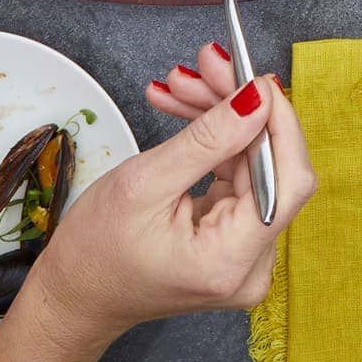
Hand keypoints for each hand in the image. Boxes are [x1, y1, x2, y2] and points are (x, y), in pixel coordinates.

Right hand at [18, 46, 316, 346]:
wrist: (72, 298)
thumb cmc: (93, 254)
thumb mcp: (143, 185)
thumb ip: (207, 140)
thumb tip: (259, 97)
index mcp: (231, 261)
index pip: (289, 182)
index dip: (280, 123)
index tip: (254, 78)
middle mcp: (250, 263)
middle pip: (268, 166)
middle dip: (238, 107)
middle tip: (205, 63)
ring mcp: (244, 252)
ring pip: (250, 161)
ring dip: (220, 116)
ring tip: (181, 82)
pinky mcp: (233, 237)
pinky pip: (235, 173)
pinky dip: (213, 140)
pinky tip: (186, 107)